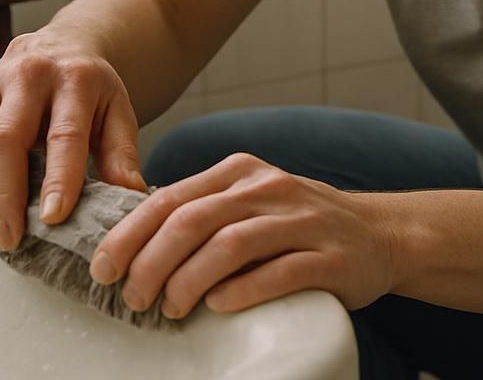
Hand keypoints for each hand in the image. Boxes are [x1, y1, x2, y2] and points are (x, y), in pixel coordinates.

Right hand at [0, 28, 148, 250]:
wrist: (61, 46)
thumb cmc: (90, 91)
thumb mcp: (118, 114)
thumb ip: (122, 155)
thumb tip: (130, 197)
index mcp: (76, 79)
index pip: (64, 134)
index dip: (58, 179)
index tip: (52, 218)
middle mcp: (28, 74)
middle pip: (4, 138)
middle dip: (4, 195)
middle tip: (12, 237)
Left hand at [92, 151, 397, 319]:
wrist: (381, 234)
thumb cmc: (300, 224)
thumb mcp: (249, 201)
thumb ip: (202, 211)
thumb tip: (132, 239)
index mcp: (239, 172)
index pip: (170, 198)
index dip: (129, 235)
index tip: (102, 268)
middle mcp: (267, 188)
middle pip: (192, 221)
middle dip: (150, 263)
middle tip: (132, 298)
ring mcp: (300, 221)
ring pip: (228, 245)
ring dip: (187, 282)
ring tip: (169, 309)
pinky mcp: (328, 257)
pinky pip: (276, 273)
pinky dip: (240, 292)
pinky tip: (217, 307)